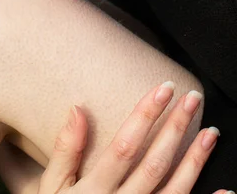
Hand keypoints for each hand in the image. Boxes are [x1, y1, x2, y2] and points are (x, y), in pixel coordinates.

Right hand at [38, 82, 228, 193]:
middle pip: (155, 163)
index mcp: (95, 189)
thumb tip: (77, 108)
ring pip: (175, 190)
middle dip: (175, 127)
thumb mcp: (53, 187)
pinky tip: (226, 191)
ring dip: (196, 160)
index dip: (146, 115)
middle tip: (193, 98)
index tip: (163, 88)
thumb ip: (66, 150)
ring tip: (211, 131)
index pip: (125, 145)